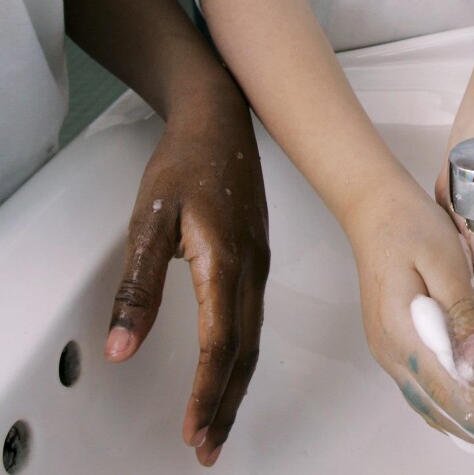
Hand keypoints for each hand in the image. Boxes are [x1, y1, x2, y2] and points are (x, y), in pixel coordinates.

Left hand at [103, 105, 268, 466]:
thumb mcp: (148, 222)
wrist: (221, 123)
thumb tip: (121, 346)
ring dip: (236, 385)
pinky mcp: (258, 260)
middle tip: (208, 446)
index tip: (193, 431)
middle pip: (244, 353)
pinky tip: (232, 367)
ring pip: (253, 340)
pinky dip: (243, 356)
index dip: (208, 393)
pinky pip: (255, 320)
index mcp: (225, 263)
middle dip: (226, 404)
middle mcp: (251, 271)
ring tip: (219, 420)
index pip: (220, 344)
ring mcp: (260, 266)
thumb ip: (137, 287)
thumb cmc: (186, 164)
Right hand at [347, 185, 473, 459]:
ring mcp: (389, 352)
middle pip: (442, 411)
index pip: (454, 393)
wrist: (374, 210)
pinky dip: (453, 408)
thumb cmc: (411, 228)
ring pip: (431, 407)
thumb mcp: (446, 261)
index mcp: (404, 334)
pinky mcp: (393, 345)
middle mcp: (392, 353)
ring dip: (470, 426)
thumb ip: (464, 312)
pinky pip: (425, 390)